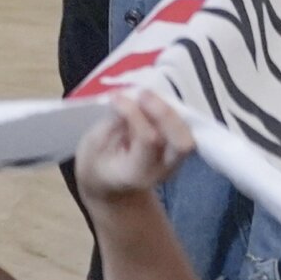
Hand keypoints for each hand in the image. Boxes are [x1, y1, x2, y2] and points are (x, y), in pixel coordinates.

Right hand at [74, 89, 192, 204]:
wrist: (111, 186)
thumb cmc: (97, 165)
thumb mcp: (93, 146)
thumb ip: (113, 124)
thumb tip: (126, 99)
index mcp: (136, 173)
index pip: (148, 140)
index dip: (134, 114)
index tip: (116, 98)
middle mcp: (162, 171)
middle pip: (181, 142)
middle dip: (165, 113)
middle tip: (143, 94)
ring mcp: (174, 164)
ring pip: (187, 135)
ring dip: (169, 111)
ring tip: (146, 97)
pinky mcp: (177, 153)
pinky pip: (183, 131)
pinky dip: (171, 113)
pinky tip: (152, 104)